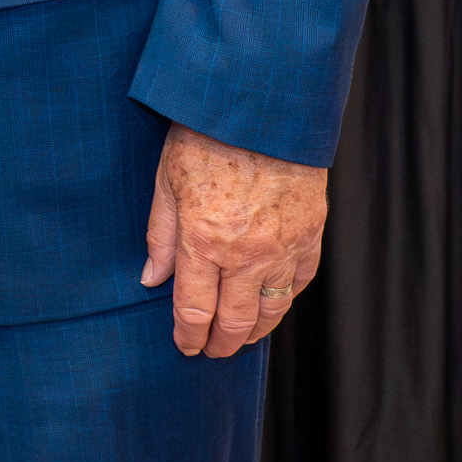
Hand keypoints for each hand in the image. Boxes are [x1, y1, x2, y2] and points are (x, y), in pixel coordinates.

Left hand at [142, 122, 327, 357]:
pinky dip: (285, 299)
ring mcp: (283, 248)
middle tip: (211, 351)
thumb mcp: (166, 180)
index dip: (188, 335)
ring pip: (271, 309)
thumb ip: (160, 236)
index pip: (194, 309)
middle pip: (235, 321)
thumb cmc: (206, 136)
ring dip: (254, 331)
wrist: (263, 110)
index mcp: (203, 241)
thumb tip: (151, 279)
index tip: (184, 346)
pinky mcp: (310, 236)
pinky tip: (272, 304)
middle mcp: (246, 254)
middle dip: (221, 343)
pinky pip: (299, 283)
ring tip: (240, 338)